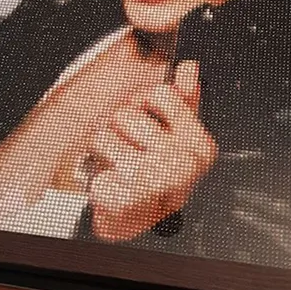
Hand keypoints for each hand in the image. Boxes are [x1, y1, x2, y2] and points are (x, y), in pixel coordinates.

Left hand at [88, 61, 217, 241]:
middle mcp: (180, 164)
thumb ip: (183, 99)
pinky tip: (109, 181)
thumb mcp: (174, 135)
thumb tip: (189, 68)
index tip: (147, 123)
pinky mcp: (123, 197)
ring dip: (104, 149)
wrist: (135, 221)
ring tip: (117, 165)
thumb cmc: (155, 177)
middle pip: (127, 113)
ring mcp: (152, 182)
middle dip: (121, 129)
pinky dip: (95, 171)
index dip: (146, 104)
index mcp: (198, 145)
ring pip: (104, 134)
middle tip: (130, 150)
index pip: (162, 94)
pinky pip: (93, 160)